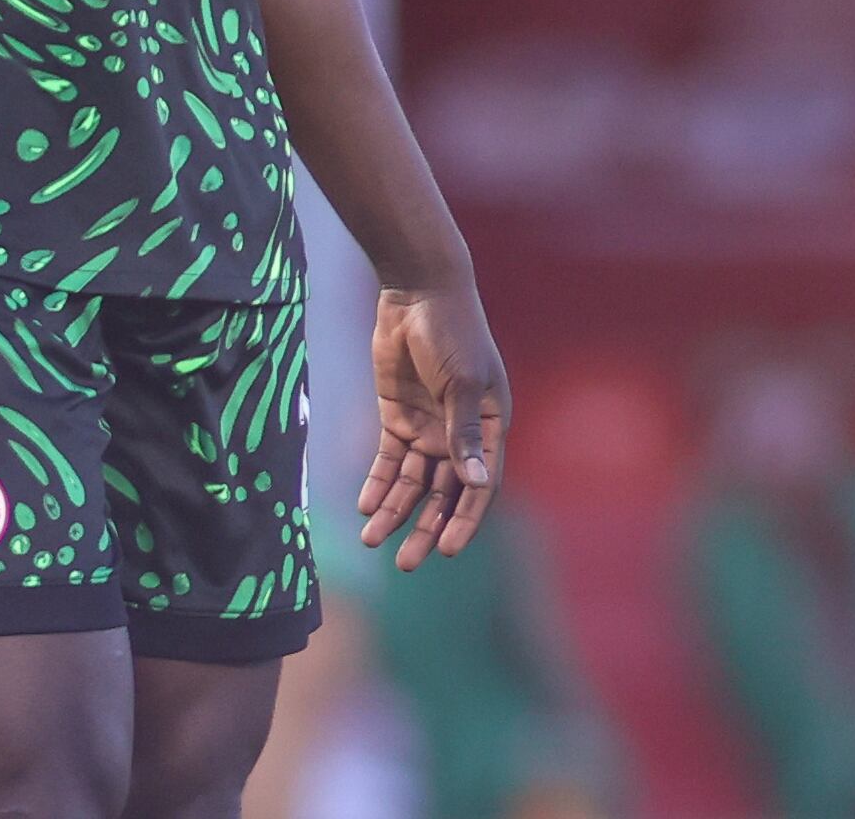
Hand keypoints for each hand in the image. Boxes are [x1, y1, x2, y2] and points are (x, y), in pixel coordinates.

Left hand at [361, 285, 508, 570]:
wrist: (417, 291)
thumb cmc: (453, 332)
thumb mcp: (462, 383)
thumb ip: (464, 434)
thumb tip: (475, 483)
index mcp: (489, 427)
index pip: (480, 485)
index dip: (465, 519)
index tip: (446, 550)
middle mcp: (460, 434)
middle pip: (444, 493)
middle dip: (426, 528)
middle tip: (406, 564)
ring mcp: (428, 427)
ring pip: (413, 483)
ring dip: (396, 512)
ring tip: (373, 540)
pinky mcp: (397, 417)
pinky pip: (388, 461)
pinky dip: (377, 485)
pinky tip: (365, 507)